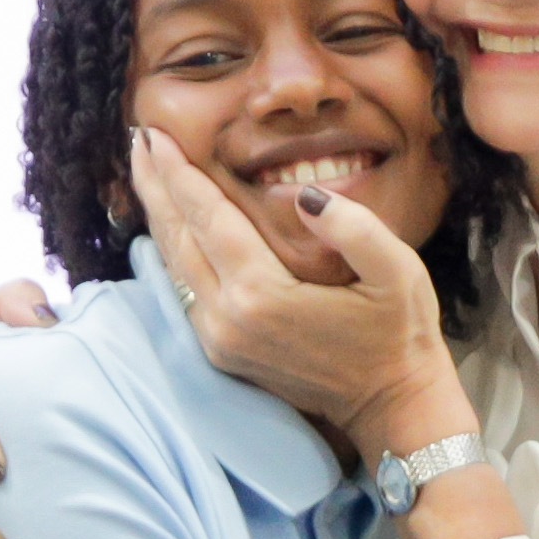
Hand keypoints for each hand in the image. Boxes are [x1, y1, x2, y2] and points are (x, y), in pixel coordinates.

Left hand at [124, 130, 470, 453]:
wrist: (390, 404)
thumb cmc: (399, 333)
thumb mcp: (398, 272)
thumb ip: (355, 228)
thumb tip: (306, 194)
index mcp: (263, 294)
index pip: (206, 216)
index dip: (178, 172)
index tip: (155, 134)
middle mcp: (228, 318)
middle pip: (176, 237)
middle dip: (154, 184)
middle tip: (139, 139)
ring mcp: (219, 340)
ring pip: (172, 265)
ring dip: (158, 214)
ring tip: (147, 171)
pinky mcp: (220, 352)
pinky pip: (182, 289)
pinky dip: (172, 249)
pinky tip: (171, 222)